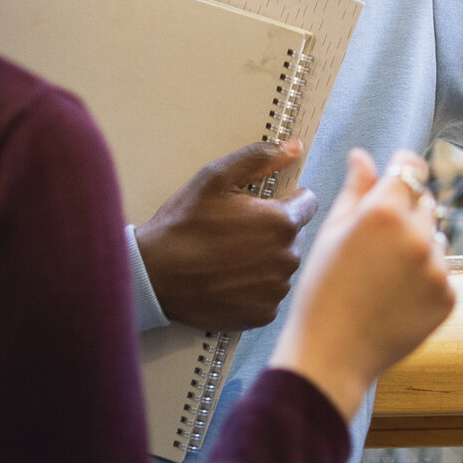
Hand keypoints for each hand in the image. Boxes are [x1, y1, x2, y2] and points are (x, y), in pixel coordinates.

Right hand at [136, 141, 313, 331]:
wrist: (154, 276)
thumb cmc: (182, 227)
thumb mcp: (214, 178)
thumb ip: (258, 158)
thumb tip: (292, 148)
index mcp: (281, 221)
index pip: (308, 203)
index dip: (285, 200)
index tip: (262, 206)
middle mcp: (286, 258)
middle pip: (294, 236)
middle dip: (272, 231)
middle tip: (236, 232)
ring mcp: (275, 289)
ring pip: (282, 266)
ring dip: (265, 260)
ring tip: (229, 257)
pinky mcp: (262, 314)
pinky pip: (269, 294)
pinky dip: (254, 288)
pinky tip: (229, 280)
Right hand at [268, 149, 455, 423]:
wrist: (333, 353)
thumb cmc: (322, 292)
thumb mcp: (330, 234)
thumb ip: (354, 190)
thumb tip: (363, 157)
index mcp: (383, 212)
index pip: (411, 167)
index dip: (402, 168)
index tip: (395, 175)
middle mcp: (416, 235)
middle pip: (425, 202)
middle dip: (406, 211)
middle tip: (376, 242)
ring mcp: (436, 268)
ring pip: (436, 238)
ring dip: (418, 245)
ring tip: (383, 274)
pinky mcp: (448, 297)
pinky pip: (442, 273)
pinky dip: (424, 279)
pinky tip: (395, 295)